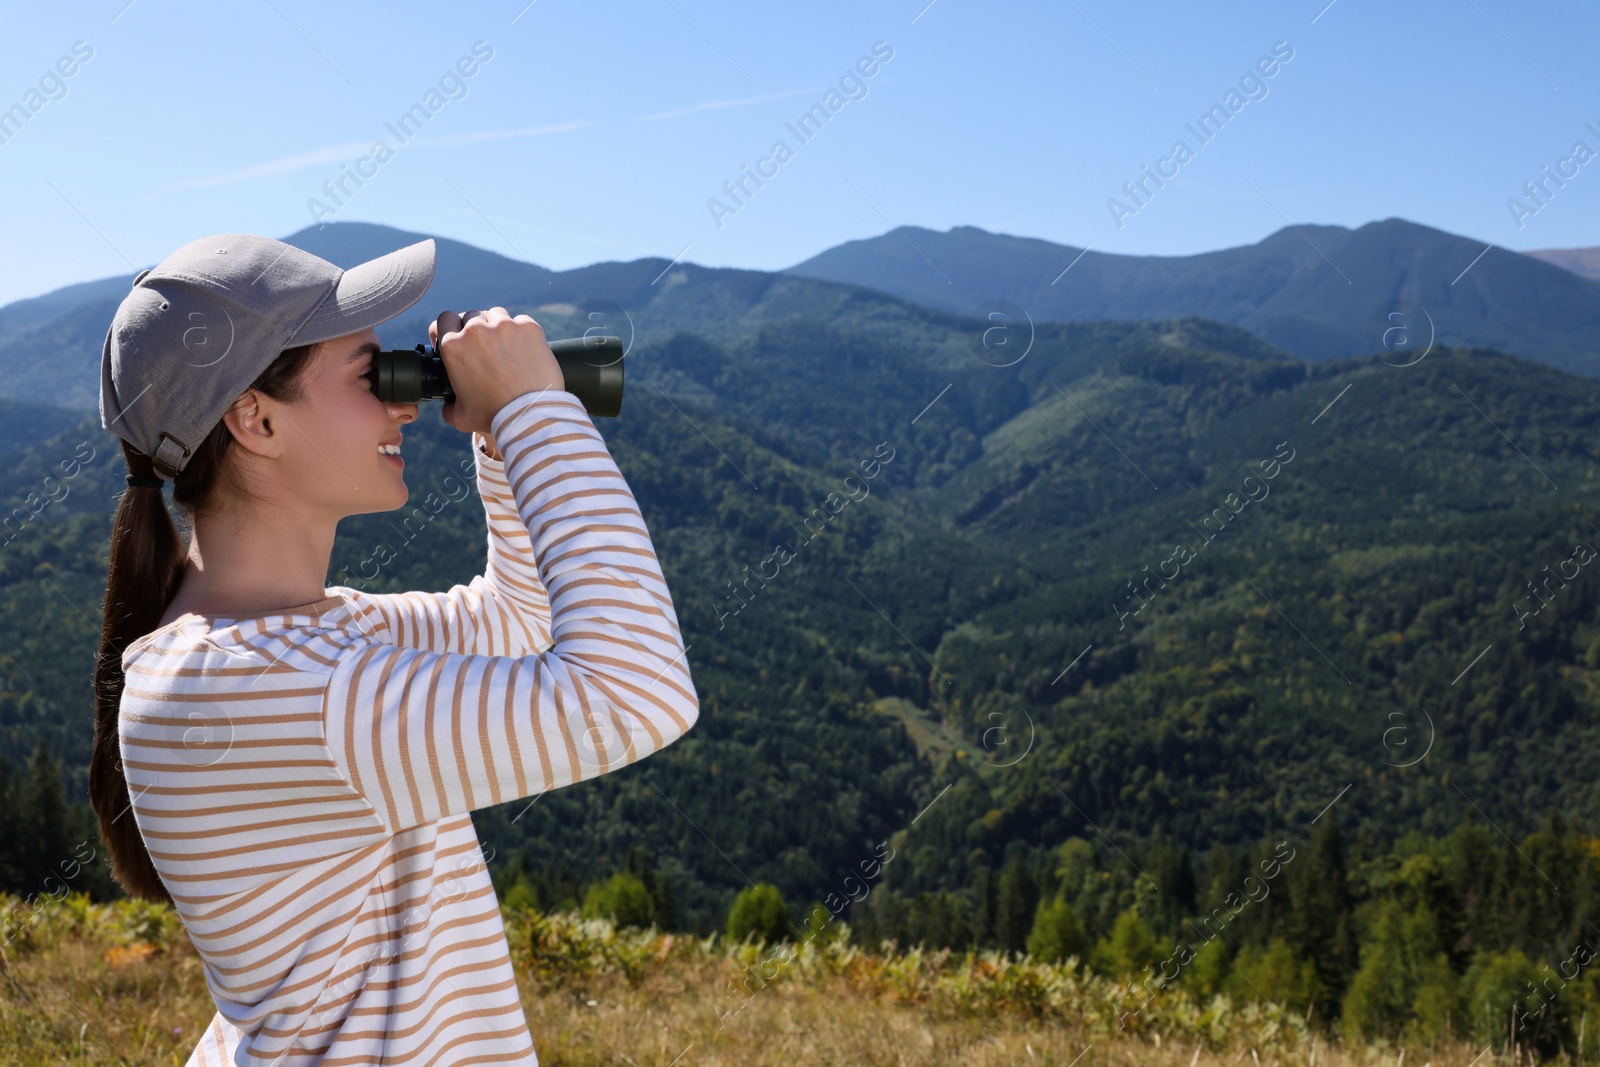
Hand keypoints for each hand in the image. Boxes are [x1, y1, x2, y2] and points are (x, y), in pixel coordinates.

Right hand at [429, 308, 564, 438]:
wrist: (531, 414)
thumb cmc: (494, 417)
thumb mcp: (460, 417)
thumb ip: (448, 407)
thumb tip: (448, 404)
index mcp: (453, 347)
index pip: (444, 319)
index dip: (449, 327)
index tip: (455, 335)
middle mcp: (475, 331)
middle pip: (470, 316)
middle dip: (475, 329)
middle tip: (484, 347)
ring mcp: (503, 326)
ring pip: (495, 315)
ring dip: (497, 327)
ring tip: (505, 347)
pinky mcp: (528, 327)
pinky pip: (521, 322)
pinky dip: (521, 332)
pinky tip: (525, 349)